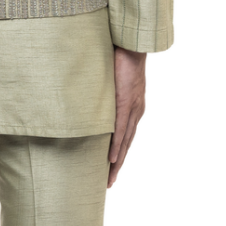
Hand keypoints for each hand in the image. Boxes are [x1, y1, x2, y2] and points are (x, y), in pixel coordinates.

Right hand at [108, 47, 146, 187]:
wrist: (130, 42)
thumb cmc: (119, 55)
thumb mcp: (112, 77)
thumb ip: (105, 89)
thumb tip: (89, 93)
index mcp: (134, 105)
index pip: (127, 135)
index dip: (120, 152)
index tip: (112, 167)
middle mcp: (136, 111)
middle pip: (127, 144)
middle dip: (118, 164)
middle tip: (110, 183)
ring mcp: (131, 108)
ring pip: (124, 142)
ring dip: (117, 162)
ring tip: (109, 178)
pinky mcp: (124, 102)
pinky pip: (119, 129)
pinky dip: (115, 146)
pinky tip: (110, 160)